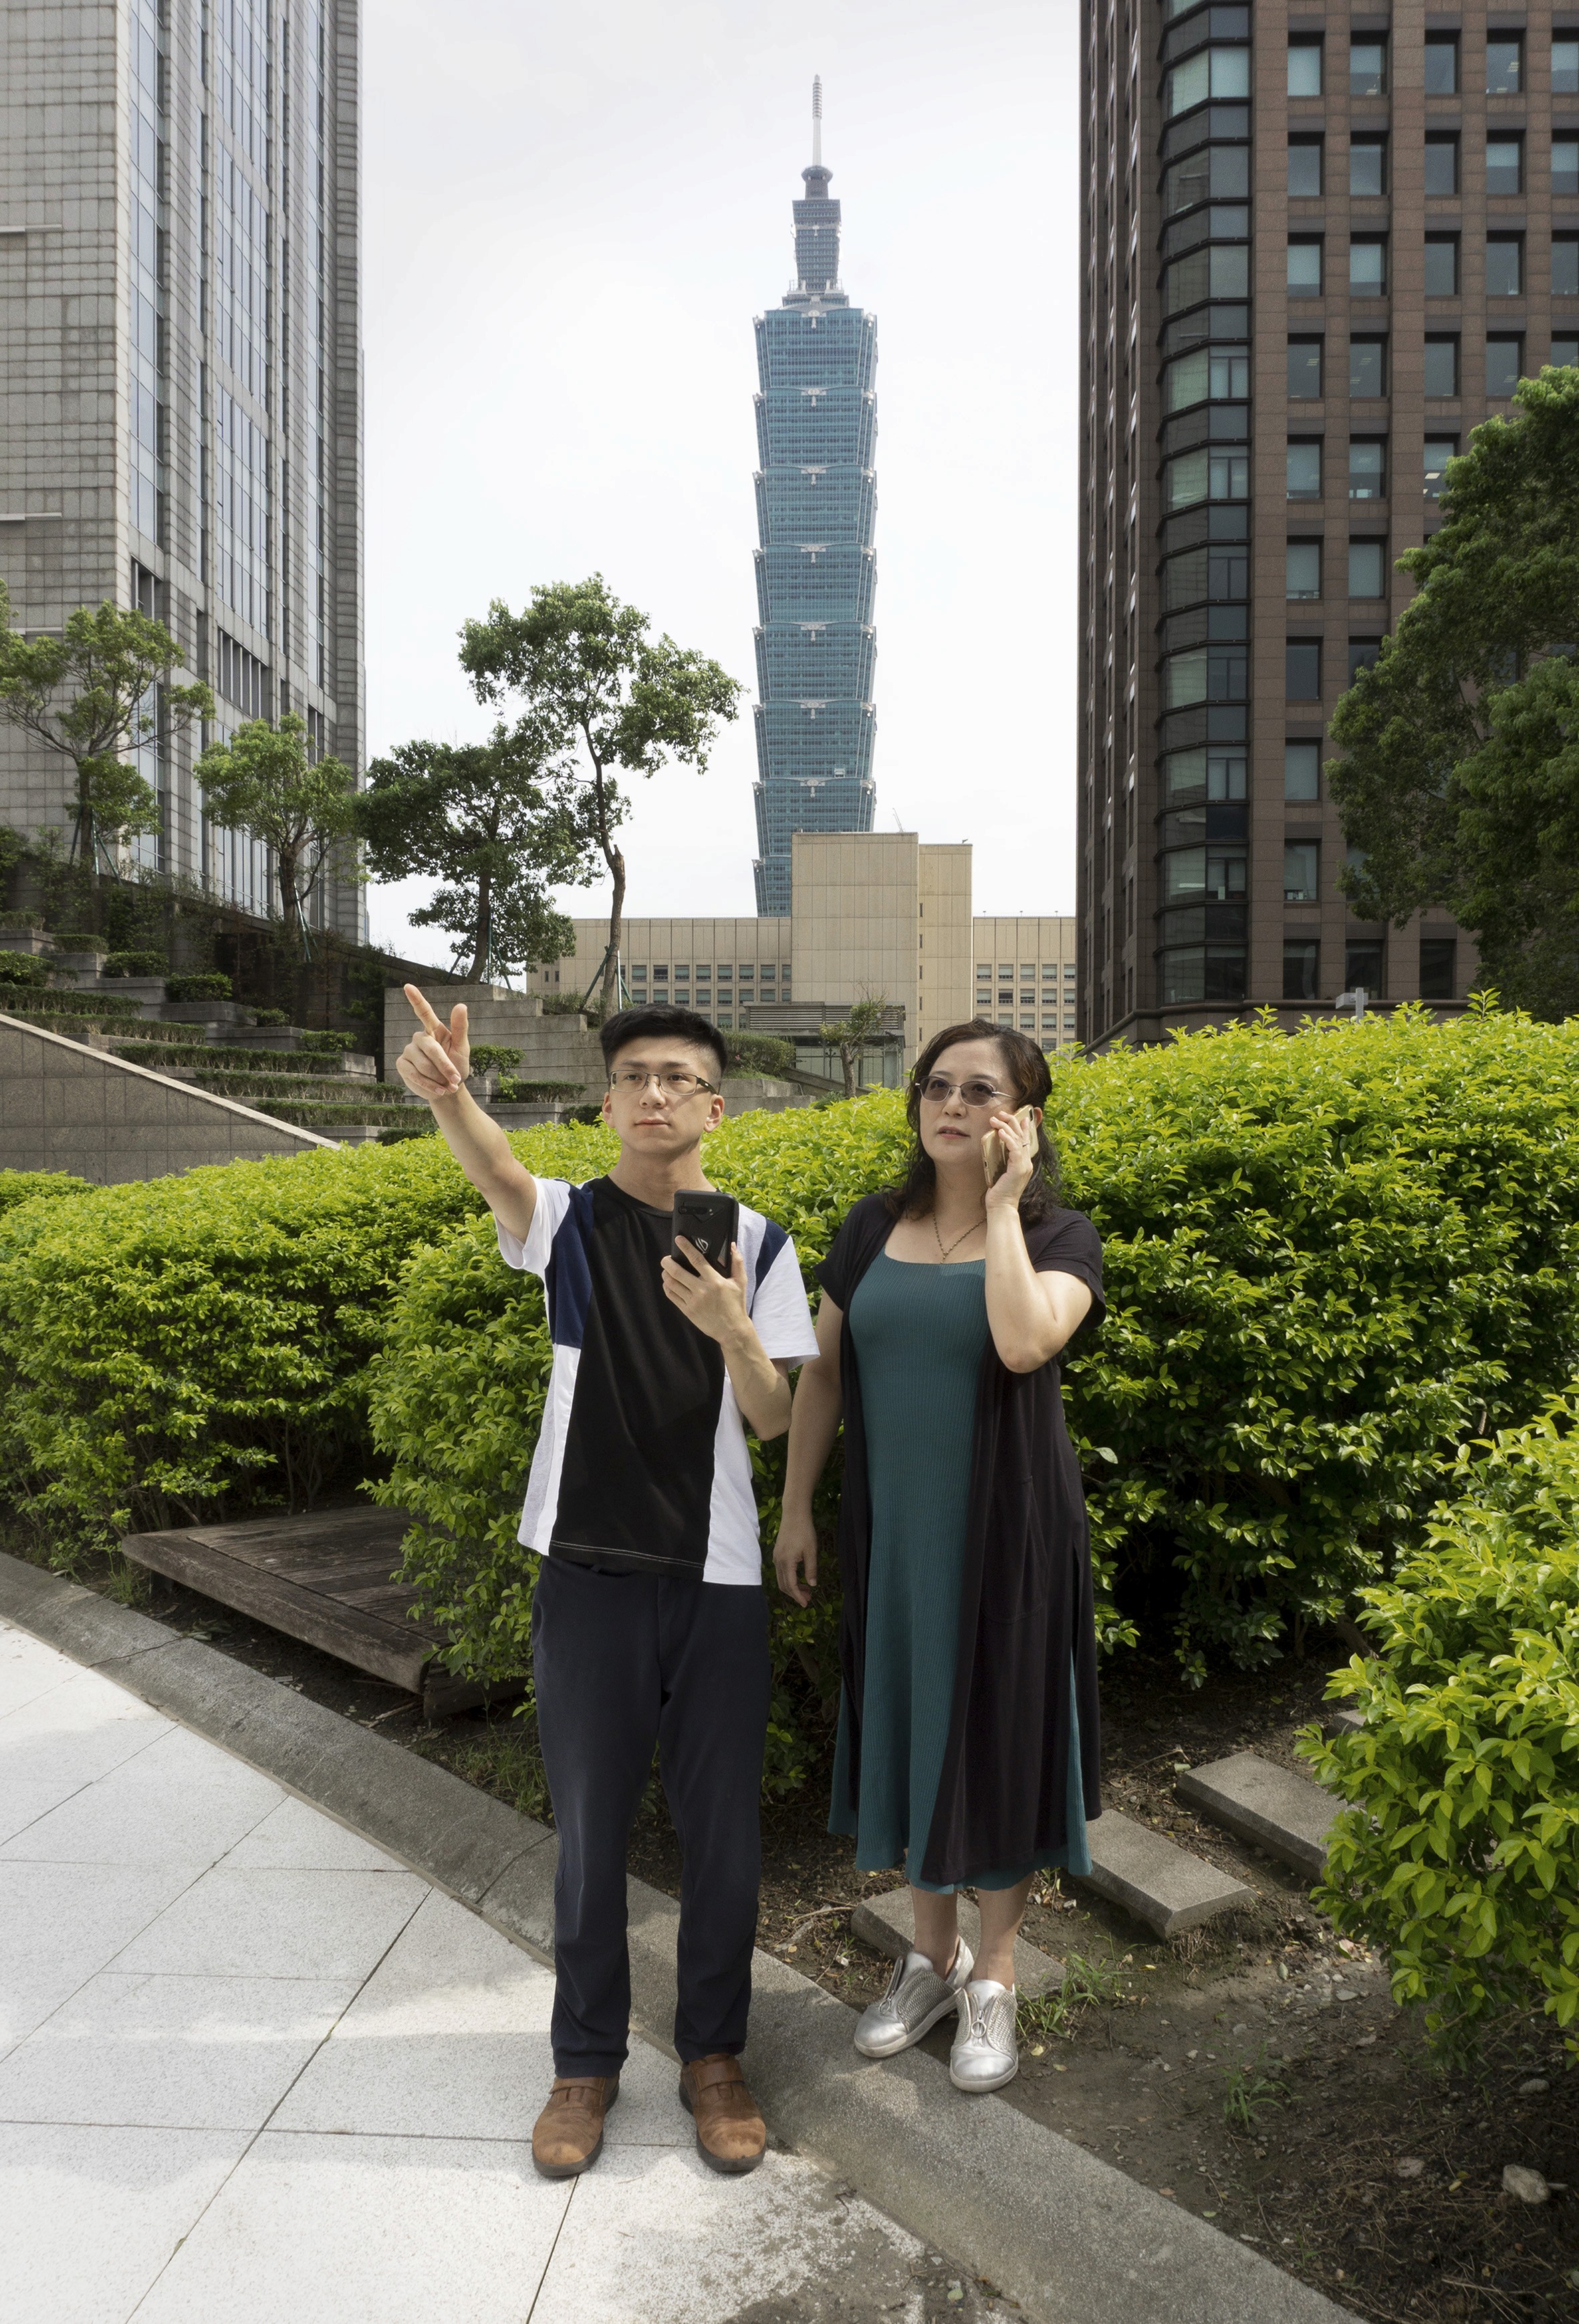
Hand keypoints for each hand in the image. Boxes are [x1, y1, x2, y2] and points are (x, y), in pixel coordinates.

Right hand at [396, 984, 470, 1102]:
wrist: (448, 1088)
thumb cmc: (457, 1065)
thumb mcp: (462, 1048)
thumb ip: (460, 1028)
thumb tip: (461, 1005)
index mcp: (434, 1030)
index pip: (424, 1012)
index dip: (416, 999)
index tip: (407, 986)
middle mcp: (419, 1038)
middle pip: (431, 1049)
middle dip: (445, 1067)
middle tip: (456, 1080)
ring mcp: (408, 1051)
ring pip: (423, 1065)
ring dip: (439, 1079)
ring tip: (448, 1086)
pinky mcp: (401, 1065)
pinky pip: (414, 1075)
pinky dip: (429, 1085)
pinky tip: (438, 1090)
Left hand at [660, 1239, 750, 1344]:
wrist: (732, 1330)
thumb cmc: (736, 1304)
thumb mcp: (740, 1282)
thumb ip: (737, 1263)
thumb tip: (732, 1246)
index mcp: (714, 1281)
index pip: (696, 1260)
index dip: (686, 1248)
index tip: (678, 1240)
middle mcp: (702, 1290)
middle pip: (677, 1272)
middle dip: (667, 1262)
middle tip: (666, 1258)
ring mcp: (693, 1301)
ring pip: (672, 1284)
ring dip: (666, 1274)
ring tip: (666, 1270)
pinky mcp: (688, 1311)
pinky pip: (672, 1296)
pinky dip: (667, 1287)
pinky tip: (668, 1283)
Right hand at [773, 1507, 818, 1604]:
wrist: (794, 1514)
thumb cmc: (805, 1531)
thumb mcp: (811, 1551)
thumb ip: (811, 1569)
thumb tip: (812, 1585)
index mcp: (787, 1562)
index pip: (791, 1586)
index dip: (798, 1597)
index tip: (806, 1604)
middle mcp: (778, 1561)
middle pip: (783, 1585)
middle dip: (795, 1594)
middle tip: (808, 1598)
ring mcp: (776, 1557)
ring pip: (781, 1579)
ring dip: (792, 1587)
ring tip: (806, 1589)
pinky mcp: (777, 1553)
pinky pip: (781, 1572)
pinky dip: (789, 1579)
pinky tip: (799, 1577)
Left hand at [983, 1107, 1038, 1209]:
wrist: (1001, 1207)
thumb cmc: (999, 1192)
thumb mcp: (1000, 1172)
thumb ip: (1001, 1160)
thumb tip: (995, 1147)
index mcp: (1023, 1163)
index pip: (1025, 1141)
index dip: (1024, 1127)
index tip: (1020, 1116)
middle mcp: (1026, 1163)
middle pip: (1023, 1136)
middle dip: (1013, 1121)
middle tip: (1001, 1113)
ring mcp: (1024, 1166)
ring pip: (1019, 1139)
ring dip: (1006, 1126)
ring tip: (995, 1119)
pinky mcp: (1018, 1169)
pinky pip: (1014, 1149)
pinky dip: (1008, 1138)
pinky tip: (1000, 1132)